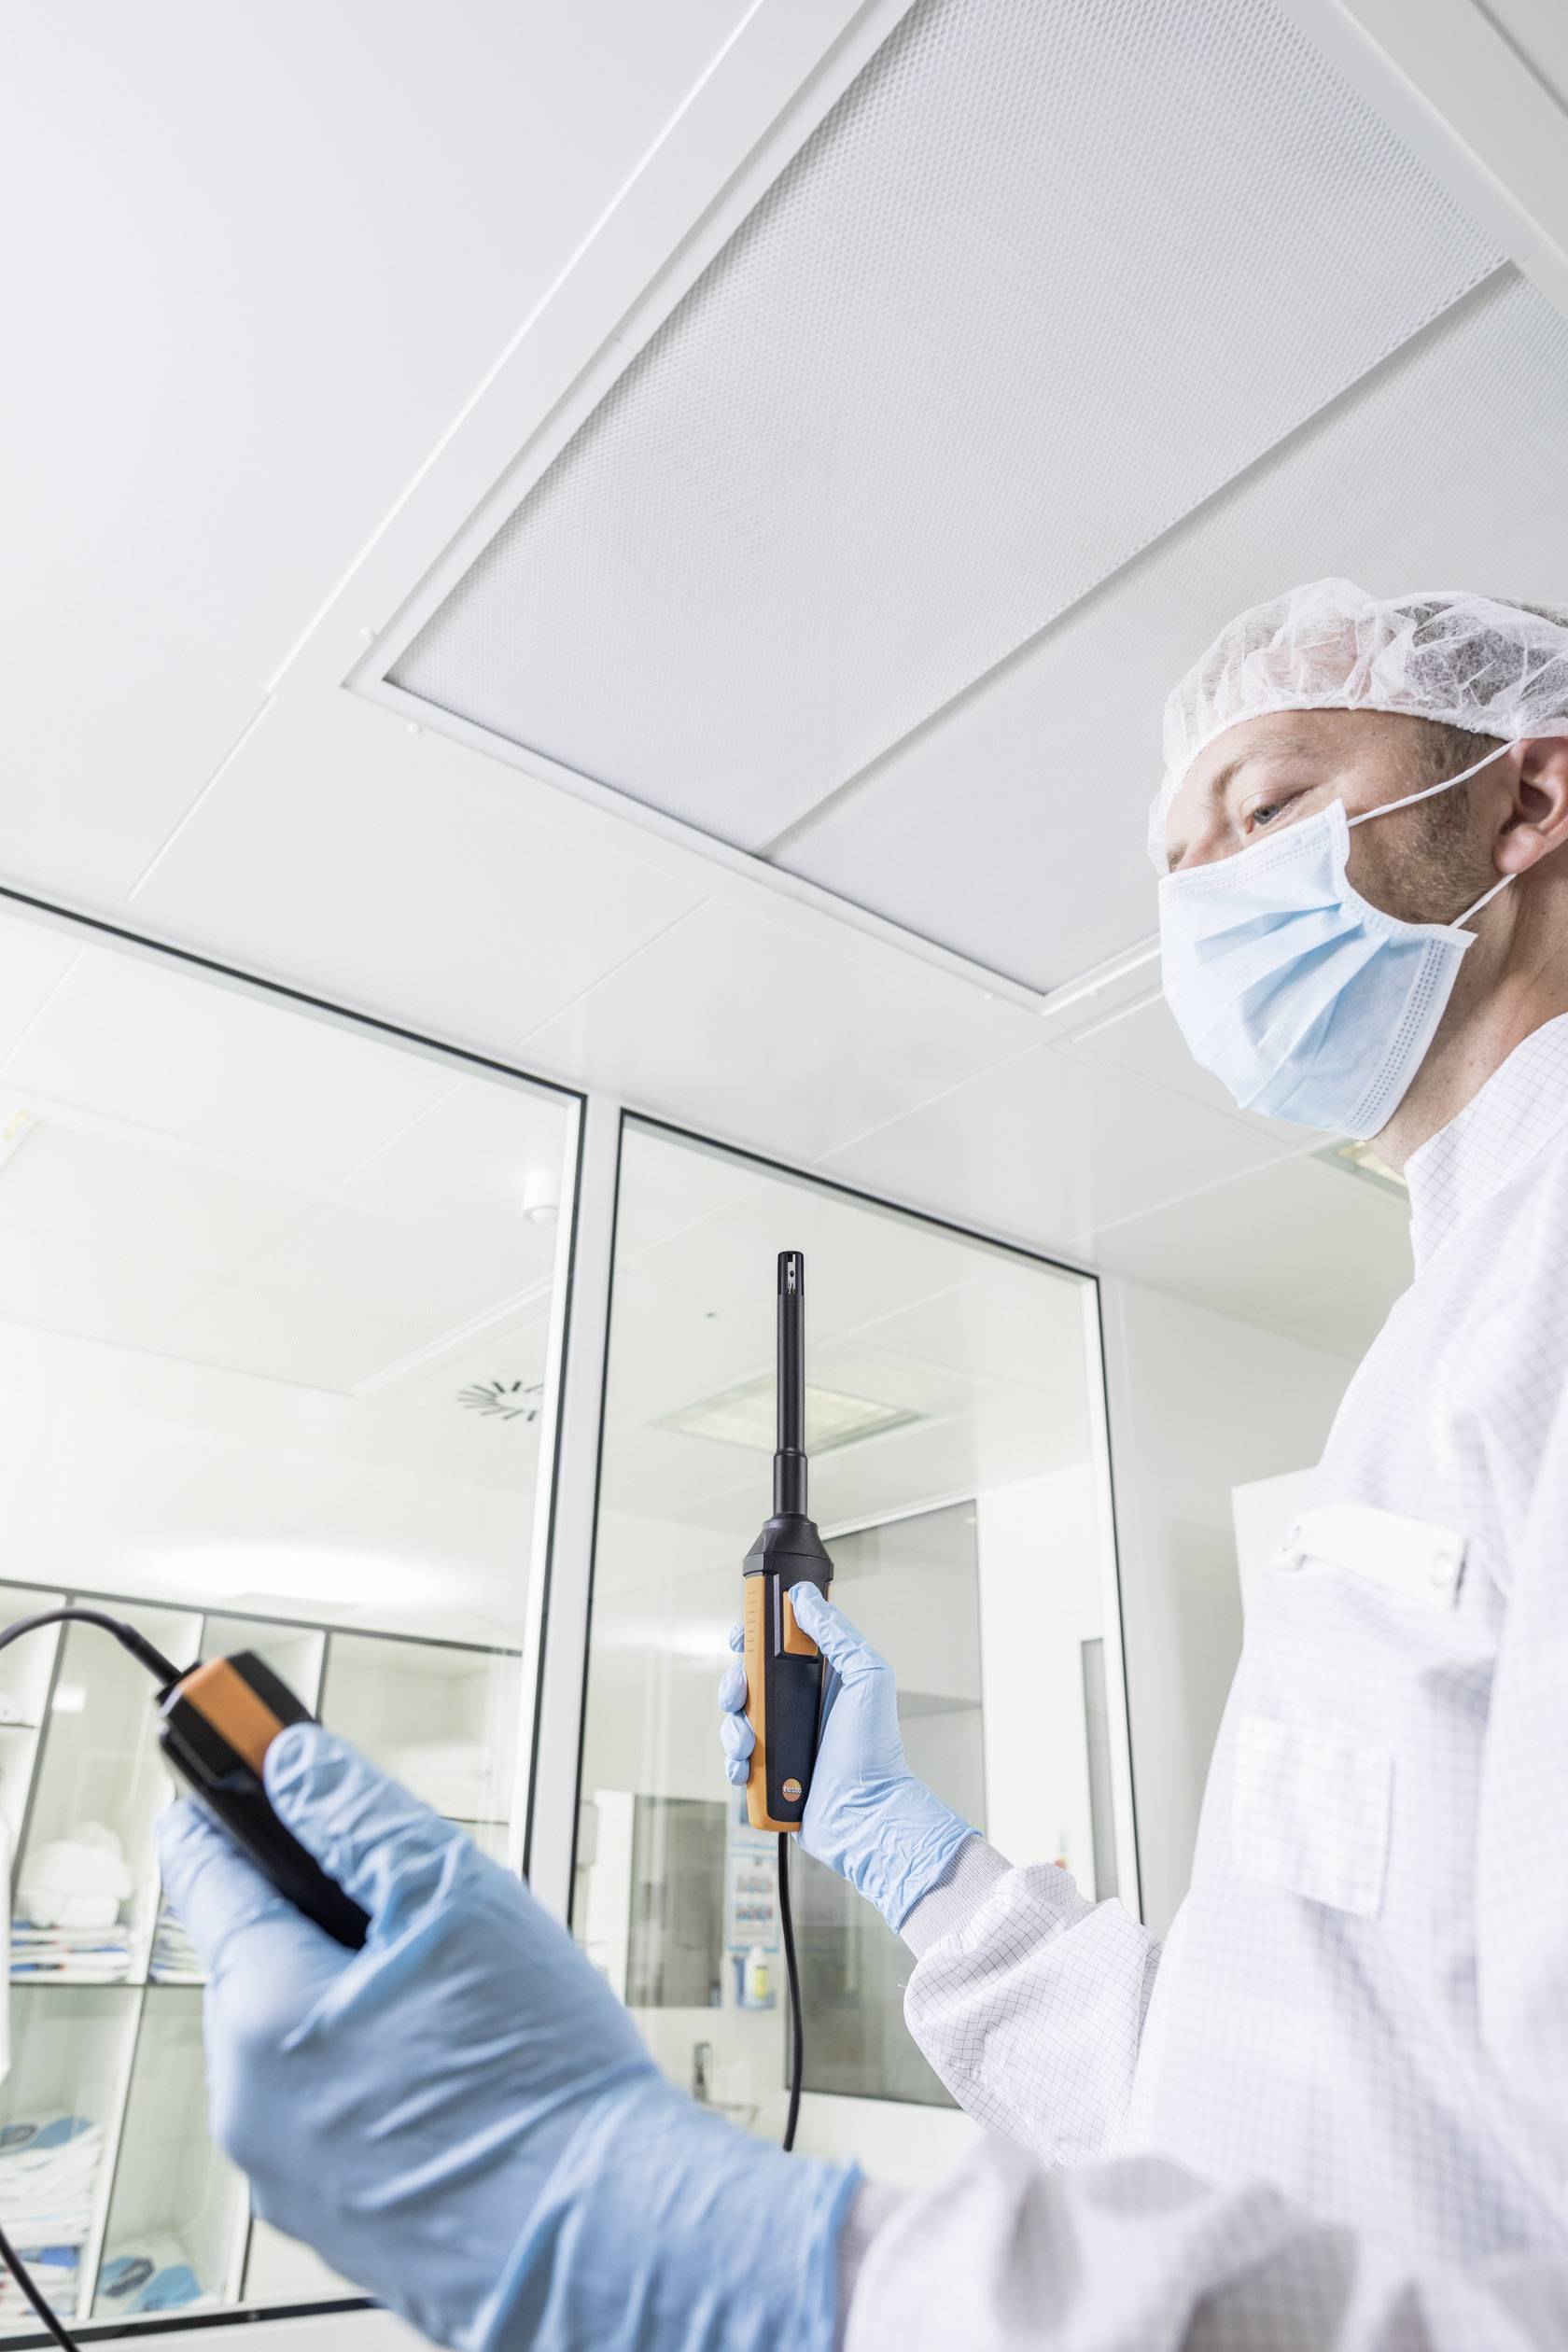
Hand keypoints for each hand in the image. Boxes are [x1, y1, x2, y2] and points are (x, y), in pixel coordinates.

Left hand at [158, 1729, 856, 2351]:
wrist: (604, 2242)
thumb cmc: (536, 2083)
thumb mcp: (455, 1895)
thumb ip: (359, 1812)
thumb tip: (294, 1762)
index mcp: (259, 2014)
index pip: (206, 1872)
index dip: (226, 1799)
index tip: (237, 1759)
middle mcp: (250, 2103)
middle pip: (268, 1955)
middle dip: (336, 1914)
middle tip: (429, 1911)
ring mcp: (289, 2172)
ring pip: (307, 2034)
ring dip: (365, 1996)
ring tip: (470, 2005)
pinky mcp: (339, 2218)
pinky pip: (339, 2108)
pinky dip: (385, 2071)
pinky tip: (468, 2072)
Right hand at [717, 1583, 973, 1931]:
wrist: (867, 1815)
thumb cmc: (875, 1750)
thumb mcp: (866, 1677)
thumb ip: (837, 1633)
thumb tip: (805, 1597)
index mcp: (817, 1680)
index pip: (776, 1646)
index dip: (753, 1637)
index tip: (742, 1636)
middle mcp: (796, 1708)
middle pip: (746, 1681)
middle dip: (734, 1684)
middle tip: (741, 1694)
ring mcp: (781, 1742)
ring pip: (734, 1721)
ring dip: (733, 1728)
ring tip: (749, 1743)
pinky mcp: (768, 1775)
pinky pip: (734, 1761)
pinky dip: (733, 1762)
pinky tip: (745, 1767)